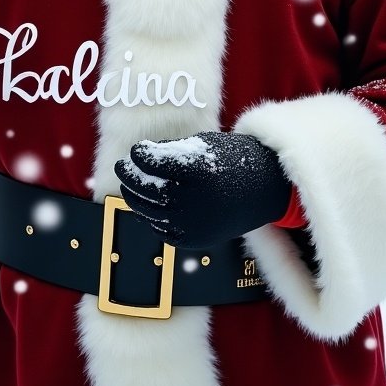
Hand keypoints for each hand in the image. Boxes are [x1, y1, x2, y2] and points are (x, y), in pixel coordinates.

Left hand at [114, 131, 291, 248]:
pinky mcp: (196, 240)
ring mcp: (195, 223)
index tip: (136, 149)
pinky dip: (150, 218)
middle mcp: (194, 200)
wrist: (264, 190)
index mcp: (197, 171)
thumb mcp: (203, 146)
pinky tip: (146, 206)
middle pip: (148, 189)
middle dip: (130, 176)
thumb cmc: (230, 159)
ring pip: (150, 212)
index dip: (140, 155)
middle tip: (121, 166)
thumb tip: (138, 159)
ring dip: (134, 198)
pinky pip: (163, 230)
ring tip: (128, 186)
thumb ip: (171, 152)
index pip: (154, 163)